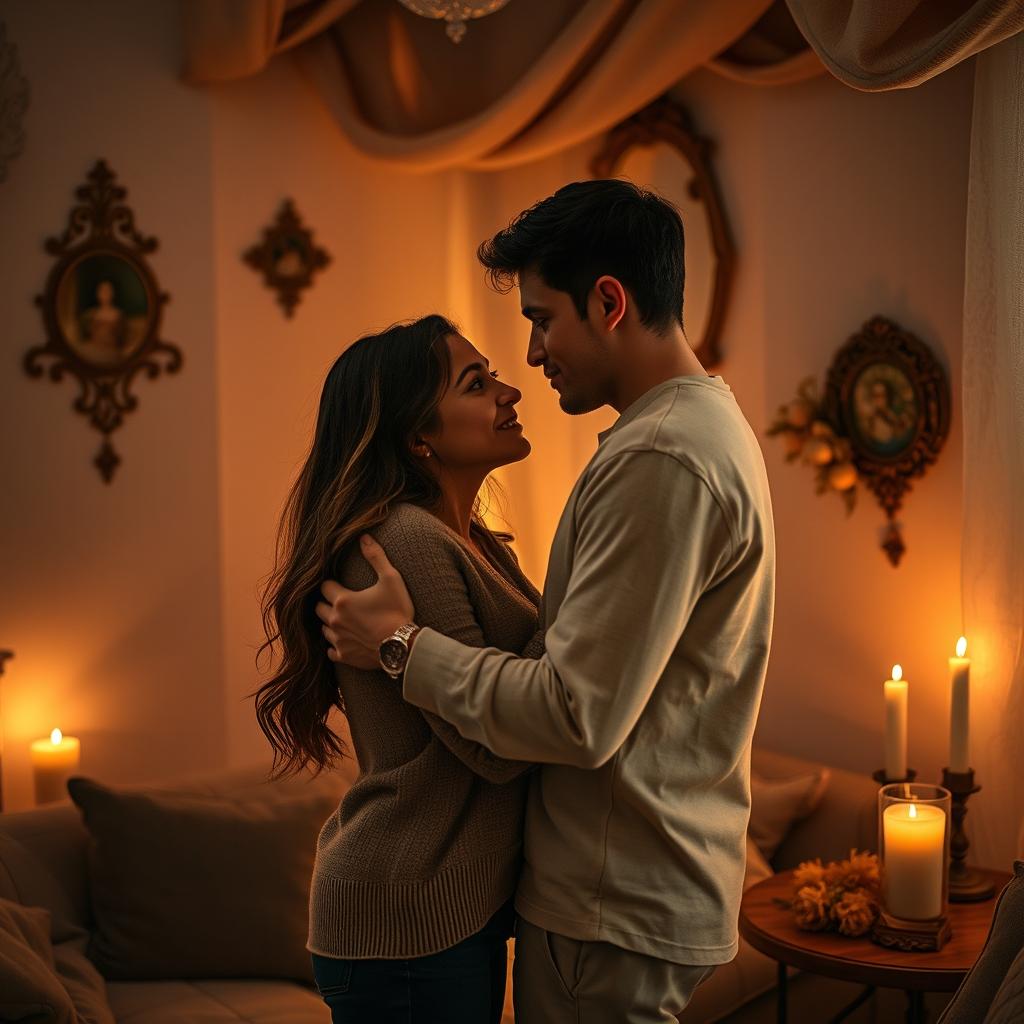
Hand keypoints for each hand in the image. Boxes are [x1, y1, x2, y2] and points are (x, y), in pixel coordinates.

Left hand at [316, 535, 414, 669]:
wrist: (403, 646)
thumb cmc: (397, 611)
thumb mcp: (391, 579)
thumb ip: (375, 557)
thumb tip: (364, 537)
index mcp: (342, 600)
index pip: (324, 587)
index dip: (332, 584)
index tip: (340, 584)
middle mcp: (335, 620)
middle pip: (318, 608)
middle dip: (327, 603)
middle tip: (342, 602)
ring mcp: (338, 640)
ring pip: (323, 629)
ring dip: (330, 623)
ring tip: (344, 620)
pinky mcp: (344, 655)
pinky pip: (330, 651)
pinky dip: (335, 645)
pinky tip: (345, 640)